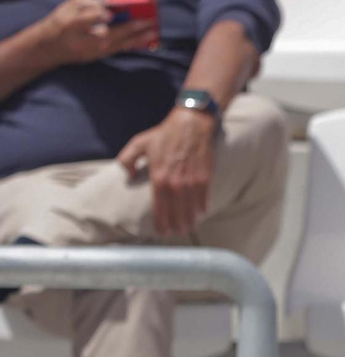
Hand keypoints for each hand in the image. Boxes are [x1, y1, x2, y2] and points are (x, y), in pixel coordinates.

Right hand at [39, 0, 156, 64]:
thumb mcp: (69, 6)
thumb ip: (88, 4)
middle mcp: (83, 39)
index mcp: (71, 24)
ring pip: (117, 44)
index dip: (97, 16)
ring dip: (137, 38)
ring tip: (153, 32)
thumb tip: (110, 5)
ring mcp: (93, 50)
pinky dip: (132, 44)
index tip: (110, 13)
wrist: (53, 46)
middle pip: (108, 34)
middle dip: (130, 27)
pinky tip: (145, 40)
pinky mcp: (100, 56)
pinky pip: (119, 49)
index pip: (84, 20)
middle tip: (149, 20)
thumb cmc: (62, 21)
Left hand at [116, 108, 217, 235]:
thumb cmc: (165, 134)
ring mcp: (192, 181)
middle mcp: (176, 183)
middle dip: (176, 225)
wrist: (191, 124)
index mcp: (158, 177)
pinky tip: (200, 213)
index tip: (162, 231)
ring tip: (188, 227)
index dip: (161, 222)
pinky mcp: (205, 177)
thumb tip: (128, 174)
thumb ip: (127, 159)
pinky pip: (204, 197)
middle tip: (175, 232)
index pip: (159, 207)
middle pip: (176, 211)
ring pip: (191, 208)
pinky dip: (202, 207)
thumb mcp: (139, 142)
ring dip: (190, 220)